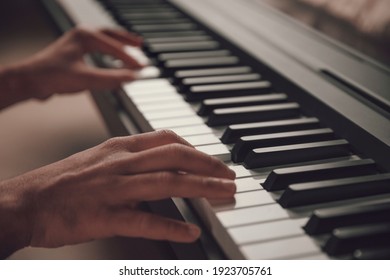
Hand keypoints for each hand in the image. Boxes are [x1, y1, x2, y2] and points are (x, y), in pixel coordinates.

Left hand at [0, 27, 142, 108]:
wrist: (31, 80)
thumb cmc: (53, 76)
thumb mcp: (87, 79)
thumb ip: (111, 78)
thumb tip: (132, 77)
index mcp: (86, 37)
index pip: (115, 48)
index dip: (130, 59)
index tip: (142, 68)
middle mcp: (81, 35)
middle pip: (111, 34)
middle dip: (127, 40)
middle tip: (140, 44)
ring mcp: (77, 42)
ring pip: (103, 38)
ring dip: (118, 43)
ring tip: (131, 46)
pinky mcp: (74, 51)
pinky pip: (96, 46)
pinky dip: (108, 50)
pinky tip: (111, 57)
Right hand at [0, 130, 235, 257]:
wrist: (26, 201)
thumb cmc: (63, 181)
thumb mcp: (99, 157)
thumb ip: (130, 157)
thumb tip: (158, 164)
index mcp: (119, 147)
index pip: (167, 139)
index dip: (196, 148)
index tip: (212, 159)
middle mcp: (120, 163)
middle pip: (174, 157)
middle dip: (208, 164)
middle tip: (230, 176)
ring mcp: (113, 189)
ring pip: (167, 183)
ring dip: (201, 188)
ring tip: (225, 194)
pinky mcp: (104, 217)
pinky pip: (144, 222)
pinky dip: (171, 226)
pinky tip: (191, 232)